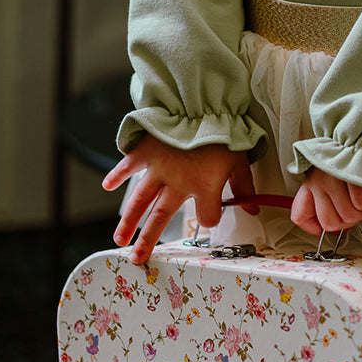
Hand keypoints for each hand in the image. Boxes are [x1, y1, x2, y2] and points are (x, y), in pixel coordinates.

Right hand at [102, 135, 255, 264]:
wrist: (203, 103)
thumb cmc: (224, 131)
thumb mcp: (240, 160)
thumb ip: (244, 187)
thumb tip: (254, 209)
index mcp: (204, 187)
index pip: (207, 216)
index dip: (211, 216)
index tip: (211, 213)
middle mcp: (178, 184)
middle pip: (161, 218)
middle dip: (148, 240)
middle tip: (136, 259)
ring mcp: (159, 169)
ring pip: (141, 201)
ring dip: (129, 221)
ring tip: (119, 240)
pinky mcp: (146, 151)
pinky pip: (128, 166)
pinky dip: (117, 175)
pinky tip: (107, 186)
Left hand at [290, 168, 361, 235]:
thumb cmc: (351, 156)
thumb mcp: (331, 175)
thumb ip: (328, 200)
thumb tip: (332, 228)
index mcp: (310, 183)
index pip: (300, 216)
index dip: (314, 227)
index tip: (327, 227)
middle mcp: (318, 182)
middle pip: (331, 224)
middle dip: (349, 219)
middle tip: (358, 205)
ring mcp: (332, 179)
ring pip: (350, 216)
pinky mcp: (351, 175)